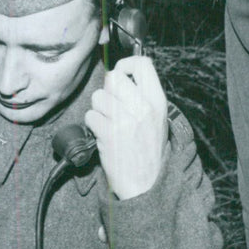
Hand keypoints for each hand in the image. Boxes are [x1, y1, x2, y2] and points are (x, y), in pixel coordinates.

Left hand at [84, 56, 168, 199]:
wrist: (146, 184)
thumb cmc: (147, 150)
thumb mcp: (156, 118)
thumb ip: (142, 95)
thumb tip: (120, 73)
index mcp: (157, 101)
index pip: (142, 64)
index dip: (125, 65)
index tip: (120, 75)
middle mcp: (143, 107)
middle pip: (113, 78)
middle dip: (107, 90)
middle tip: (111, 106)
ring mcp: (126, 120)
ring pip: (98, 97)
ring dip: (99, 110)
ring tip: (109, 124)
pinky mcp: (110, 133)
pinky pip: (90, 116)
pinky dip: (93, 125)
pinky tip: (103, 135)